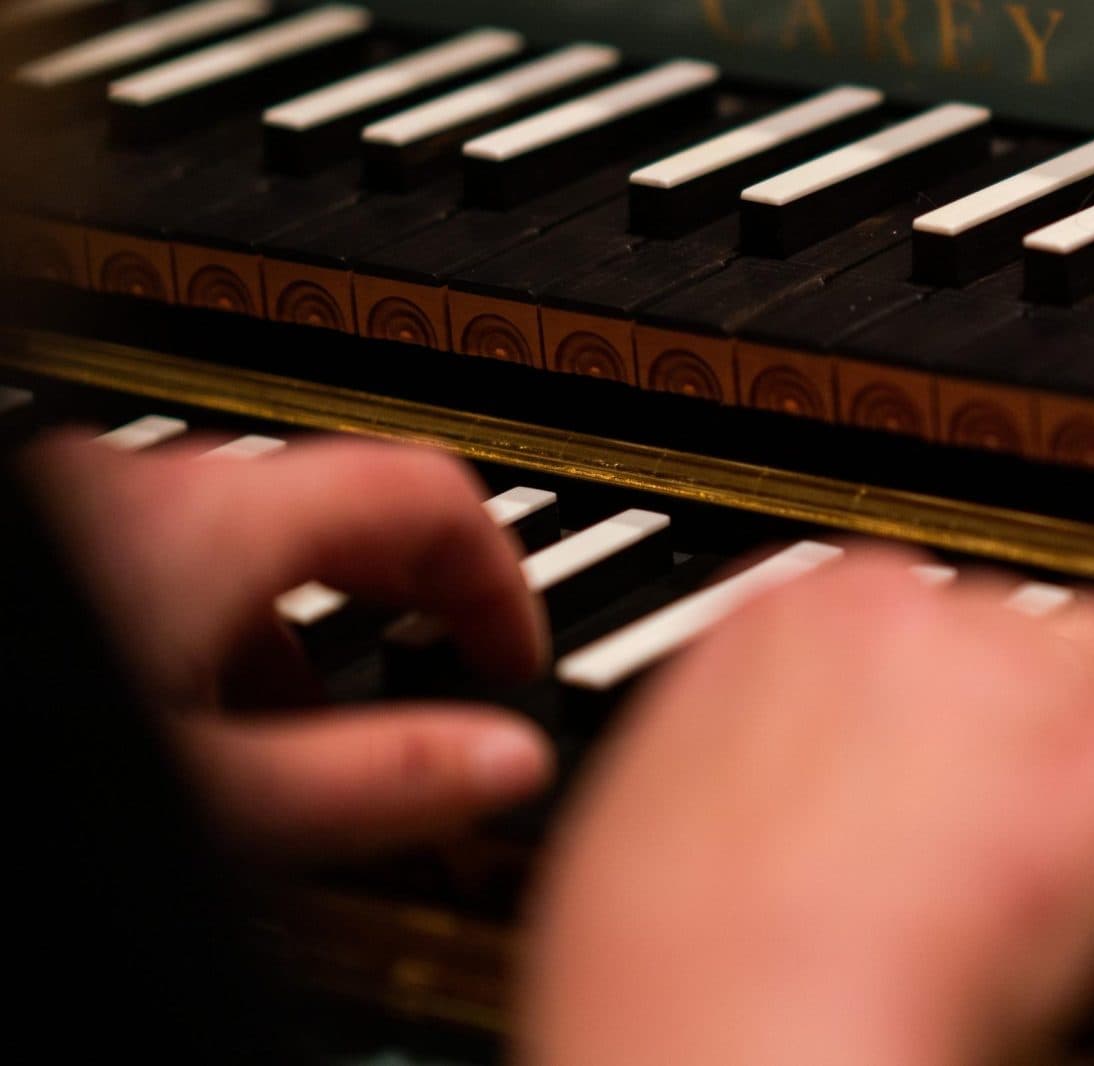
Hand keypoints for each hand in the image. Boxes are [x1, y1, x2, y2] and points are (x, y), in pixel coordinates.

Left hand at [28, 432, 552, 856]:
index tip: (515, 657)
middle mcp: (144, 485)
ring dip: (302, 608)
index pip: (429, 493)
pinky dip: (210, 608)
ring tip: (306, 718)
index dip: (500, 577)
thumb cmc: (34, 745)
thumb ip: (377, 777)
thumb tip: (510, 761)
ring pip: (240, 525)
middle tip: (443, 674)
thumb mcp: (221, 795)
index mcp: (216, 522)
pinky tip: (191, 705)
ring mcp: (77, 502)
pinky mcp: (41, 536)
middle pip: (339, 498)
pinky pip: (158, 545)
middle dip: (408, 593)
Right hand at [523, 548, 1093, 1065]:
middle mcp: (913, 612)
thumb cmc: (672, 973)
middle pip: (1018, 621)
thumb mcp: (652, 811)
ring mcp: (1023, 674)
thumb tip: (772, 777)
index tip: (923, 764)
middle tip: (996, 826)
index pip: (904, 602)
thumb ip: (739, 747)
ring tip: (1068, 845)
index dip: (928, 696)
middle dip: (1020, 712)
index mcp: (787, 613)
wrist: (747, 1036)